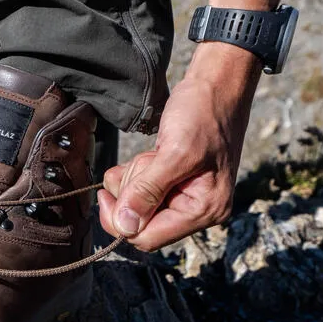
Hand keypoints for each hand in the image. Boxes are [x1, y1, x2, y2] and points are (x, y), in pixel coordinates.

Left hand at [97, 44, 260, 250]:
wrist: (216, 83)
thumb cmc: (204, 113)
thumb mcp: (176, 151)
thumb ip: (149, 191)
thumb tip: (125, 227)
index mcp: (205, 210)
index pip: (148, 238)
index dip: (121, 221)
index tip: (105, 193)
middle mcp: (197, 209)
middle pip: (140, 222)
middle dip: (132, 192)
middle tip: (147, 161)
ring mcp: (185, 195)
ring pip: (137, 204)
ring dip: (135, 177)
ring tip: (154, 153)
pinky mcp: (174, 181)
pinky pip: (142, 188)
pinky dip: (137, 171)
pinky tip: (152, 153)